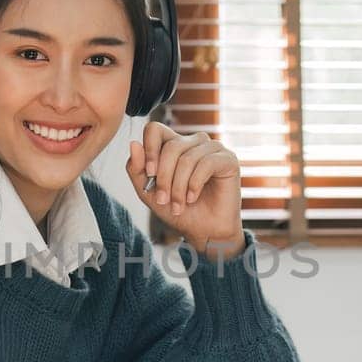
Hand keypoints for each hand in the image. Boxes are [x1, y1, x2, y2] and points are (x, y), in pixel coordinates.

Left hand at [126, 120, 244, 259]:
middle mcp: (194, 142)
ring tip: (179, 205)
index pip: (155, 129)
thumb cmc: (179, 211)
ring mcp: (212, 148)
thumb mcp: (148, 192)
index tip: (150, 173)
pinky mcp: (228, 159)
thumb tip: (133, 143)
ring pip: (187, 158)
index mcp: (174, 145)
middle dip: (163, 178)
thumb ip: (137, 169)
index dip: (149, 149)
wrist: (204, 232)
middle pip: (170, 147)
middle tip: (163, 199)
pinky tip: (193, 198)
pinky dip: (195, 184)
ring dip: (178, 187)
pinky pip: (206, 163)